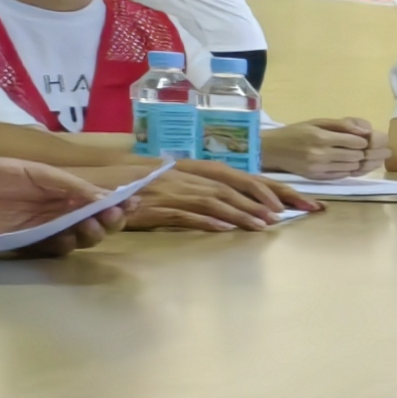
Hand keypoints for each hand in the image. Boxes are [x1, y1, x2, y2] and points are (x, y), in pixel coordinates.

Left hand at [0, 157, 133, 256]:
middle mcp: (48, 211)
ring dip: (90, 234)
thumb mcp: (22, 170)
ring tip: (92, 228)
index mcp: (52, 189)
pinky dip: (63, 247)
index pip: (92, 198)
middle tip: (113, 218)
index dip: (114, 201)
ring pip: (75, 238)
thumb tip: (101, 196)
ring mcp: (34, 230)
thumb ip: (59, 183)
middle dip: (108, 220)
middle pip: (90, 221)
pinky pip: (48, 252)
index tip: (132, 202)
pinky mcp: (17, 248)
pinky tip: (68, 239)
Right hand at [126, 162, 311, 230]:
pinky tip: (226, 228)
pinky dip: (207, 220)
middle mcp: (189, 175)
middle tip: (298, 213)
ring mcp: (173, 190)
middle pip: (237, 185)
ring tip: (266, 224)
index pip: (244, 177)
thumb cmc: (138, 184)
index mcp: (197, 169)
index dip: (274, 188)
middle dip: (270, 198)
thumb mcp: (177, 184)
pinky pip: (185, 213)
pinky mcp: (156, 206)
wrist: (97, 182)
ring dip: (242, 212)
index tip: (300, 201)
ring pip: (215, 199)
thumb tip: (236, 212)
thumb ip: (205, 193)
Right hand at [268, 117, 378, 178]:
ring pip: (352, 167)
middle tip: (364, 148)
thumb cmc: (296, 132)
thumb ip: (342, 124)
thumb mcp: (317, 122)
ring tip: (356, 154)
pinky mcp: (317, 178)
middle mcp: (320, 155)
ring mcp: (319, 169)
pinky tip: (347, 163)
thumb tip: (367, 130)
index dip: (364, 140)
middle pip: (356, 156)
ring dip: (358, 161)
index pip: (355, 142)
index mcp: (321, 138)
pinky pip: (342, 175)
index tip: (364, 138)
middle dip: (364, 151)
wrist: (271, 150)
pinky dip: (349, 169)